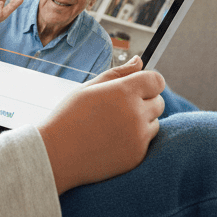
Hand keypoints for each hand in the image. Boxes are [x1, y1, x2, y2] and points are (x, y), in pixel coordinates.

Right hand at [37, 56, 164, 193]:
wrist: (56, 154)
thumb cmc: (69, 116)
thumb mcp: (89, 88)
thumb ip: (119, 73)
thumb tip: (139, 61)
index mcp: (124, 91)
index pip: (157, 81)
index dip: (149, 82)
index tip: (137, 87)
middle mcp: (135, 113)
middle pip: (159, 102)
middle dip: (145, 101)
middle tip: (119, 107)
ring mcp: (138, 137)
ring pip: (155, 122)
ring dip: (142, 121)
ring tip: (113, 124)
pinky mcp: (137, 155)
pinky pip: (147, 141)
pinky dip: (136, 139)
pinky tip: (112, 139)